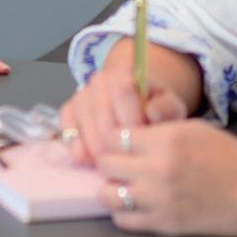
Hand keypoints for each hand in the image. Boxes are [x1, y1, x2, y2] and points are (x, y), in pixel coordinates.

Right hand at [59, 56, 186, 164]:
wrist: (135, 105)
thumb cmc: (154, 110)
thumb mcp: (169, 106)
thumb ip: (167, 108)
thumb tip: (152, 113)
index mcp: (124, 73)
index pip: (123, 91)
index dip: (132, 119)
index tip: (142, 141)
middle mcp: (98, 80)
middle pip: (101, 113)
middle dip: (114, 141)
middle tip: (126, 160)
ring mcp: (81, 95)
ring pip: (84, 124)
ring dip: (96, 148)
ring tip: (111, 163)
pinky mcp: (68, 111)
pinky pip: (67, 128)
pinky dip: (76, 146)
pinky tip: (88, 159)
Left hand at [96, 119, 236, 236]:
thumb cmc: (231, 157)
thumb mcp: (195, 128)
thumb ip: (160, 130)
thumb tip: (130, 131)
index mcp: (166, 140)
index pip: (114, 136)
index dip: (113, 137)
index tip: (119, 140)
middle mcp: (157, 169)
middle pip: (105, 163)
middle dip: (108, 160)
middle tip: (119, 161)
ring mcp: (158, 200)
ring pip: (107, 195)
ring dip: (111, 187)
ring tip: (123, 184)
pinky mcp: (163, 226)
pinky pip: (123, 221)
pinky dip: (122, 212)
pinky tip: (134, 204)